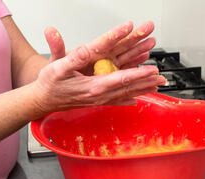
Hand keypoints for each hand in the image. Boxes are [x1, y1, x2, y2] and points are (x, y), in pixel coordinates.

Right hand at [33, 22, 164, 112]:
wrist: (43, 100)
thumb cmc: (49, 84)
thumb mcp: (56, 67)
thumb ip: (72, 58)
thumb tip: (86, 51)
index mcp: (93, 86)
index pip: (120, 79)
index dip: (137, 73)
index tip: (151, 69)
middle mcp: (99, 95)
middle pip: (128, 88)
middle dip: (146, 81)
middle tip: (162, 77)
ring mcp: (99, 100)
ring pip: (126, 95)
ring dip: (142, 90)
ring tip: (157, 86)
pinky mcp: (96, 102)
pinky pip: (117, 102)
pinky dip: (129, 100)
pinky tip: (137, 101)